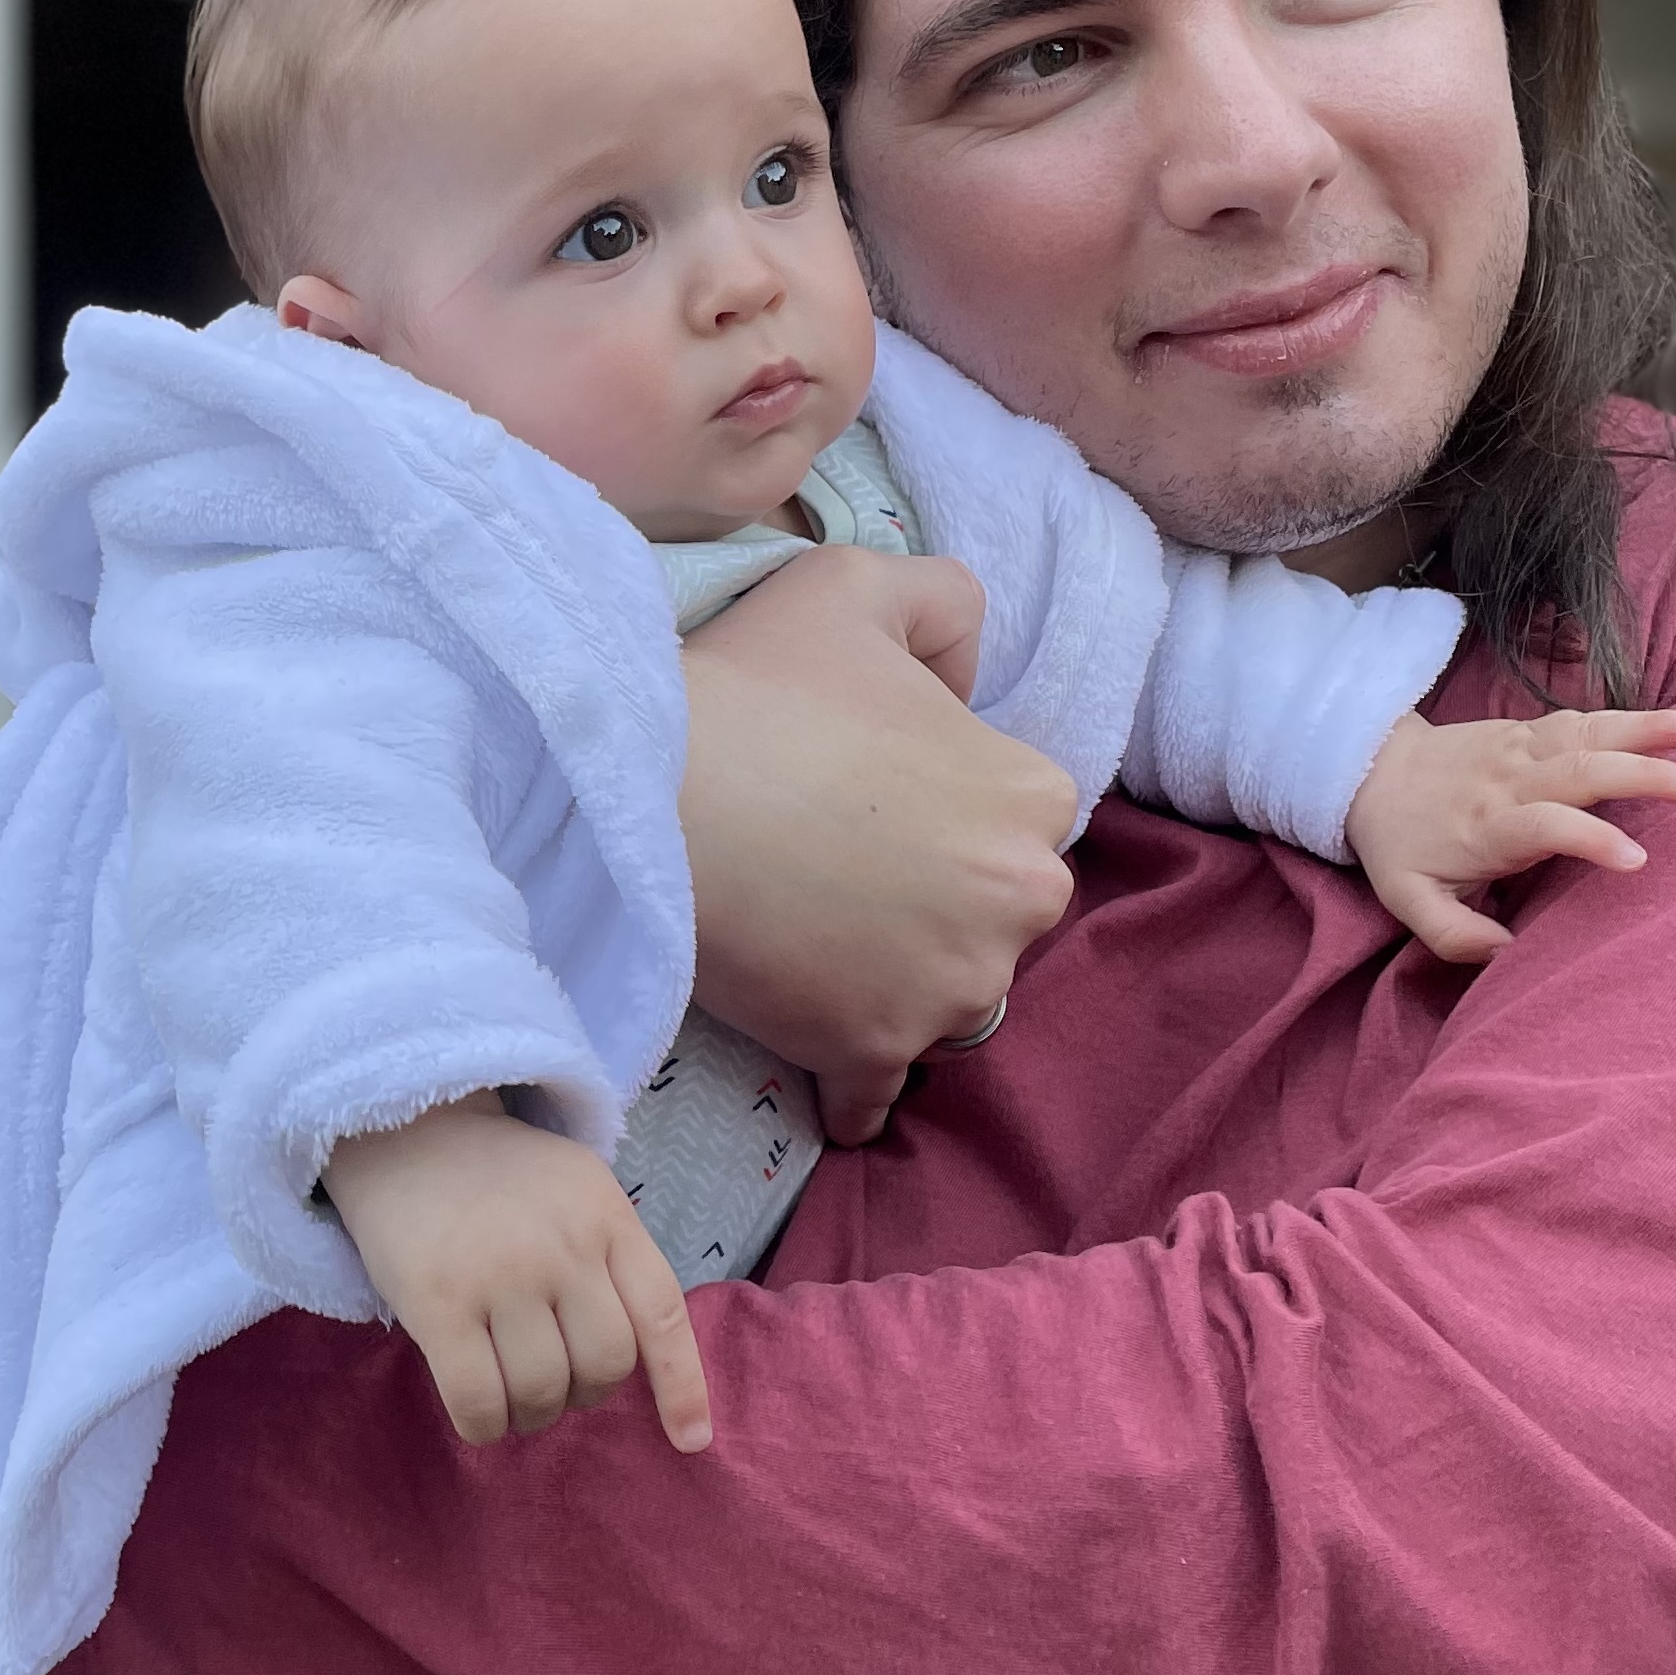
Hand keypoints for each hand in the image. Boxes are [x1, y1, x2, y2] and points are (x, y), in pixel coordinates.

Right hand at [320, 1101, 711, 1451]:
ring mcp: (501, 1274)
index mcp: (607, 1216)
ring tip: (514, 1396)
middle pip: (604, 1366)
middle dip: (584, 1393)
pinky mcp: (437, 1302)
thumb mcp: (579, 1190)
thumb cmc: (501, 1175)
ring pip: (543, 1391)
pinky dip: (485, 1425)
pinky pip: (477, 1399)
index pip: (662, 1314)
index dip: (682, 1386)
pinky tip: (479, 1414)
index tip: (690, 1441)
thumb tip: (632, 1358)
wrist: (406, 1128)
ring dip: (533, 1414)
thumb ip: (611, 1257)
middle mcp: (564, 1246)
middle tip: (556, 1382)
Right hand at [679, 548, 1078, 1144]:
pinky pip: (879, 1090)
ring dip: (892, 976)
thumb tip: (965, 677)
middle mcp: (1018, 903)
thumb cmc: (756, 688)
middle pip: (992, 910)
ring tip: (808, 934)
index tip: (874, 792)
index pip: (1016, 810)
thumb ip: (945, 601)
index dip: (945, 797)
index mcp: (1031, 796)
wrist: (643, 798)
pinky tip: (817, 1043)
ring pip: (941, 994)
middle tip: (837, 864)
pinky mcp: (872, 1052)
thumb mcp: (859, 584)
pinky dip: (853, 1080)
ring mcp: (948, 990)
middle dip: (936, 896)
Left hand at [1345, 707, 1675, 964]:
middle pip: (1580, 770)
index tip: (1637, 861)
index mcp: (1487, 826)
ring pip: (1588, 733)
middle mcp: (1508, 780)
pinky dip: (1629, 718)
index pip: (1544, 826)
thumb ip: (1452, 933)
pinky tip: (1673, 722)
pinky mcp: (1527, 731)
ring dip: (1647, 730)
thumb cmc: (1397, 842)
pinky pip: (1582, 720)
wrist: (1367, 769)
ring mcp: (1519, 748)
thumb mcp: (1407, 900)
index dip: (1589, 840)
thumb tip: (1506, 953)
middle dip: (1641, 775)